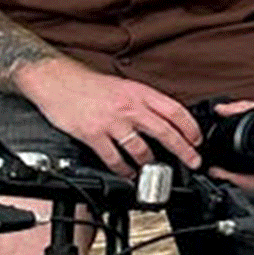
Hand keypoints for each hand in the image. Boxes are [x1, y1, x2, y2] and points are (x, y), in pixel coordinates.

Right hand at [17, 61, 201, 174]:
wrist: (56, 81)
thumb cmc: (89, 85)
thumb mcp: (124, 86)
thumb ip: (144, 102)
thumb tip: (163, 119)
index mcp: (140, 93)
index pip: (175, 111)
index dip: (191, 128)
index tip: (197, 140)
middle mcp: (129, 107)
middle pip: (165, 131)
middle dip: (183, 150)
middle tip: (192, 161)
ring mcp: (111, 122)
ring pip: (141, 148)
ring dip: (150, 163)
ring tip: (154, 170)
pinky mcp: (93, 134)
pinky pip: (113, 158)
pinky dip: (123, 170)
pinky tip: (127, 173)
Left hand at [205, 91, 253, 190]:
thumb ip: (242, 108)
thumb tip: (221, 109)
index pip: (250, 179)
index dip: (228, 177)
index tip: (215, 171)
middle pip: (252, 189)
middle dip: (231, 182)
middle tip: (218, 173)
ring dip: (243, 185)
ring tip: (230, 174)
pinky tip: (248, 175)